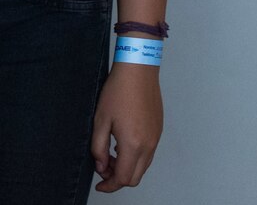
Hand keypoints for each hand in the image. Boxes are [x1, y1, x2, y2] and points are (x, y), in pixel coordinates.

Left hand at [91, 61, 162, 191]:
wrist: (138, 70)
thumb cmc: (118, 91)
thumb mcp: (100, 120)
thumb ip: (98, 148)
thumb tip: (101, 166)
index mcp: (133, 144)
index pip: (122, 178)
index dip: (109, 185)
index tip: (99, 185)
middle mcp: (148, 145)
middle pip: (135, 177)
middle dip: (117, 179)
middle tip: (103, 168)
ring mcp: (156, 138)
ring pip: (143, 167)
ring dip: (127, 167)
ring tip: (111, 154)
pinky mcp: (158, 131)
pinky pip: (148, 154)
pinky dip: (135, 157)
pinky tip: (122, 144)